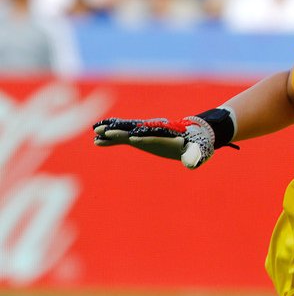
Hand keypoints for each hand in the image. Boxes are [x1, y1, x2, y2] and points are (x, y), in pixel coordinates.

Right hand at [93, 116, 214, 168]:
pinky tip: (98, 141)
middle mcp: (152, 132)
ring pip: (125, 132)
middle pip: (134, 130)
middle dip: (120, 131)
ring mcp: (144, 133)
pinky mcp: (139, 137)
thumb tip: (192, 164)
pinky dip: (111, 139)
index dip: (142, 138)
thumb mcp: (196, 152)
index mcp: (166, 136)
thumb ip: (193, 156)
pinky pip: (123, 137)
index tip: (131, 139)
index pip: (152, 136)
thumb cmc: (194, 146)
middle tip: (104, 131)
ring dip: (110, 133)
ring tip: (95, 134)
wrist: (191, 137)